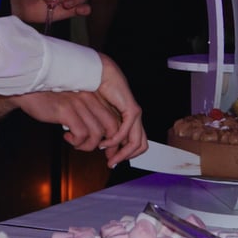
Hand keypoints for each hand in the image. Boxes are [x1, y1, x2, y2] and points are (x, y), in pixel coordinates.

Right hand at [11, 90, 121, 151]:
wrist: (28, 90)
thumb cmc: (49, 99)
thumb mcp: (74, 103)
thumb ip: (87, 113)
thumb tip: (100, 135)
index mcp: (93, 95)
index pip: (114, 117)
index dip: (114, 136)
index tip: (108, 146)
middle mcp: (89, 97)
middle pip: (111, 126)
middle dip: (108, 145)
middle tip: (100, 152)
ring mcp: (78, 104)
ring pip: (97, 134)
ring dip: (88, 145)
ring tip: (77, 144)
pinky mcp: (66, 111)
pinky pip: (81, 134)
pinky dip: (76, 142)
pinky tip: (67, 137)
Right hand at [94, 52, 147, 166]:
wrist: (100, 74)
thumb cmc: (97, 92)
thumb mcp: (99, 116)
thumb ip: (103, 130)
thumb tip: (101, 146)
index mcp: (128, 119)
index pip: (135, 143)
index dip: (125, 154)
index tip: (111, 160)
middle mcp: (135, 118)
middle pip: (140, 145)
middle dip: (125, 157)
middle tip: (111, 162)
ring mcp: (136, 114)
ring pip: (136, 142)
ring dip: (122, 152)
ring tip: (108, 156)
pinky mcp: (132, 110)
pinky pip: (126, 131)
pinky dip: (115, 140)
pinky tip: (105, 141)